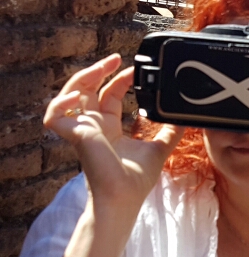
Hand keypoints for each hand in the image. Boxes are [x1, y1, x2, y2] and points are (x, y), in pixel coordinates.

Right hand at [43, 54, 182, 215]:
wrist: (124, 198)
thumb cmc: (135, 181)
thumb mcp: (159, 148)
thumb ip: (171, 132)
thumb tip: (186, 118)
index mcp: (109, 128)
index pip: (109, 95)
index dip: (120, 79)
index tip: (135, 69)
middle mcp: (93, 127)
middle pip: (87, 89)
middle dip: (98, 70)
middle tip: (116, 58)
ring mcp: (81, 131)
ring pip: (68, 95)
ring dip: (82, 77)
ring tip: (100, 67)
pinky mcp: (74, 137)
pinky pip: (53, 116)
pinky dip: (61, 103)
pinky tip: (78, 95)